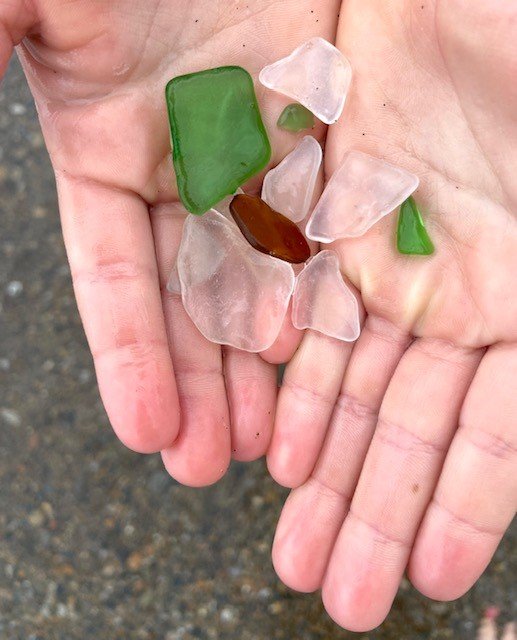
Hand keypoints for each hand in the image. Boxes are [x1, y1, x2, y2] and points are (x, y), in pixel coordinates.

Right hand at [2, 0, 339, 484]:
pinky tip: (315, 351)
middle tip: (211, 464)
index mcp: (105, 146)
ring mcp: (247, 149)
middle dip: (199, 383)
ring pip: (256, 274)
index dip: (128, 358)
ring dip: (257, 359)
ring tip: (267, 439)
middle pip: (190, 298)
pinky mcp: (308, 126)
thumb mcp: (26, 3)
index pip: (115, 279)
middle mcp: (178, 162)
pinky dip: (314, 284)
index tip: (144, 434)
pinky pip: (315, 219)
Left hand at [268, 0, 516, 629]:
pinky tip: (280, 451)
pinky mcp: (335, 230)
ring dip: (326, 472)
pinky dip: (296, 388)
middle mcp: (464, 297)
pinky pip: (306, 321)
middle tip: (342, 595)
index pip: (498, 431)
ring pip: (354, 390)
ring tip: (296, 546)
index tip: (426, 576)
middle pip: (413, 428)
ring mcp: (396, 266)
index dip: (464, 504)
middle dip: (375, 513)